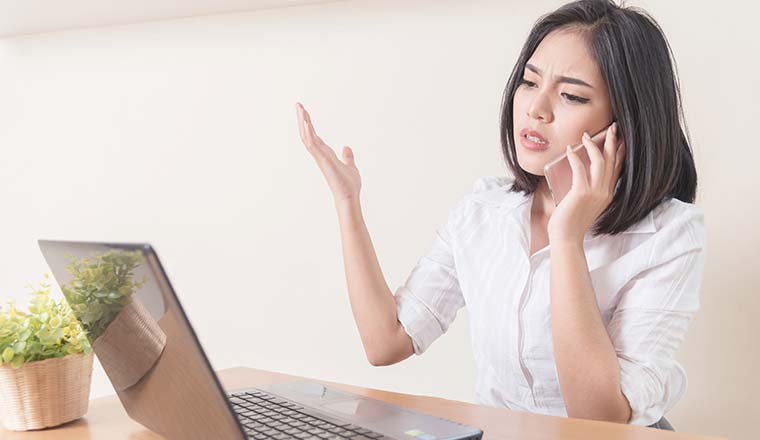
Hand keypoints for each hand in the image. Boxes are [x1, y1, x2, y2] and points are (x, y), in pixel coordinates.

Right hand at [296, 102, 360, 204]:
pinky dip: (308, 132)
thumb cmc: (349, 185)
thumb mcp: (350, 166)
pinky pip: (312, 144)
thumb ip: (347, 156)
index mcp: (326, 154)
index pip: (315, 136)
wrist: (349, 197)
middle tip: (298, 104)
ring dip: (303, 122)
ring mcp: (320, 157)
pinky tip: (305, 122)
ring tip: (299, 108)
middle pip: (307, 134)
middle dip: (302, 119)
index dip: (309, 124)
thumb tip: (346, 147)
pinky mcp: (322, 160)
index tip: (305, 112)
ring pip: (307, 137)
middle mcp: (320, 155)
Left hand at [547, 122, 625, 244]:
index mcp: (607, 194)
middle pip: (612, 161)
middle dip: (612, 141)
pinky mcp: (581, 193)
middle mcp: (605, 192)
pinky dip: (575, 156)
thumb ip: (586, 189)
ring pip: (600, 161)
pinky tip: (570, 149)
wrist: (566, 238)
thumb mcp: (584, 203)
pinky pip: (580, 169)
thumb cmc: (571, 221)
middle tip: (612, 127)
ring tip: (586, 135)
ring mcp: (595, 192)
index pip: (618, 169)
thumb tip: (579, 172)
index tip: (620, 139)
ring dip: (593, 145)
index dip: (620, 152)